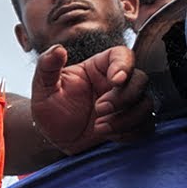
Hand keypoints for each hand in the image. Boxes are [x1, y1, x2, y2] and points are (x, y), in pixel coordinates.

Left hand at [31, 44, 153, 154]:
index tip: (115, 80)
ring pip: (146, 104)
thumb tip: (57, 49)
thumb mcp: (42, 88)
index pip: (122, 55)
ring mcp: (126, 104)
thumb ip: (47, 67)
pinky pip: (146, 126)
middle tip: (99, 108)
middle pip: (140, 80)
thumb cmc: (49, 110)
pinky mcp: (131, 123)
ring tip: (99, 127)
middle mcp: (116, 83)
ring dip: (125, 118)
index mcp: (98, 68)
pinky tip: (108, 135)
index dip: (124, 65)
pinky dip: (130, 132)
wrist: (54, 138)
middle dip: (123, 97)